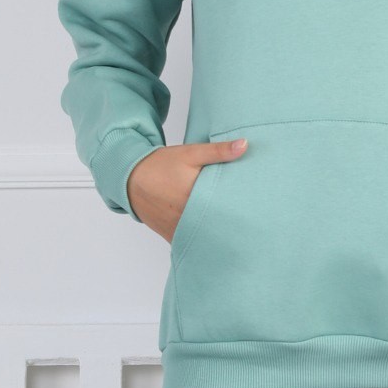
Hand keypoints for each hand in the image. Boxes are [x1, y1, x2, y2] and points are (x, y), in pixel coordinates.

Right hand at [126, 137, 248, 241]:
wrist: (130, 178)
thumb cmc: (161, 165)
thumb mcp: (190, 153)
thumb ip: (218, 151)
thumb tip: (244, 145)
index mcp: (194, 197)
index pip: (226, 208)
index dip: (242, 210)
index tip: (256, 210)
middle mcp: (186, 218)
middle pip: (218, 226)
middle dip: (233, 225)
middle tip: (252, 223)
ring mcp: (179, 230)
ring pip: (206, 238)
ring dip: (219, 235)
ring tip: (239, 234)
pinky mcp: (173, 236)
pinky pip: (192, 242)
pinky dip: (203, 241)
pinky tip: (217, 239)